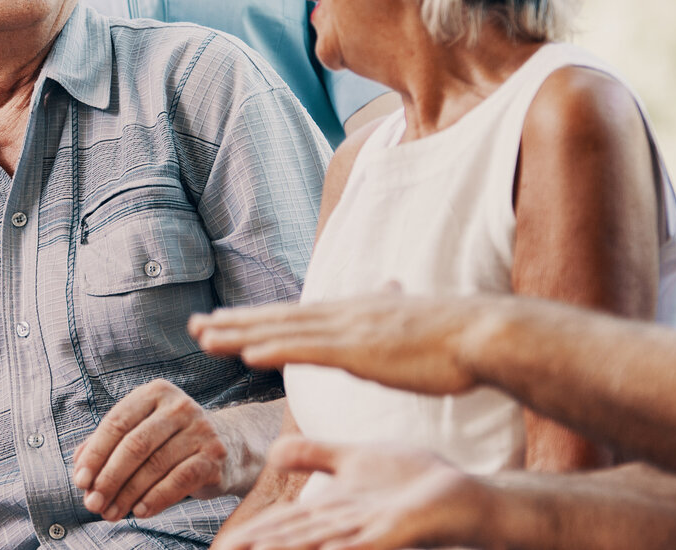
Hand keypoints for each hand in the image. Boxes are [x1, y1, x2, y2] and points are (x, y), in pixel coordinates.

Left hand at [73, 379, 245, 520]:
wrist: (229, 445)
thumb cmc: (171, 440)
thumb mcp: (140, 432)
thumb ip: (107, 443)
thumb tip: (78, 465)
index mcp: (155, 392)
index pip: (116, 423)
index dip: (95, 454)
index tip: (80, 481)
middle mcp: (180, 406)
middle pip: (135, 445)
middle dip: (109, 478)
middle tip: (92, 503)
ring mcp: (201, 430)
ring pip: (154, 466)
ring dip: (127, 495)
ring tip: (110, 514)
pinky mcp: (214, 456)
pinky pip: (179, 481)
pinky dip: (155, 499)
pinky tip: (139, 511)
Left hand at [188, 293, 509, 395]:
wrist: (483, 333)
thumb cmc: (454, 335)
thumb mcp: (412, 314)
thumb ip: (393, 303)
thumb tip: (389, 285)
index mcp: (353, 312)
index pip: (295, 316)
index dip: (256, 318)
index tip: (224, 321)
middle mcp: (343, 315)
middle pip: (277, 319)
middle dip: (233, 322)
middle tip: (192, 326)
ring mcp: (349, 330)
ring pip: (282, 332)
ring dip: (240, 335)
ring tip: (204, 339)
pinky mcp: (359, 350)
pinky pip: (307, 351)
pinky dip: (275, 350)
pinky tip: (247, 354)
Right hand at [214, 437, 492, 549]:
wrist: (468, 496)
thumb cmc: (416, 483)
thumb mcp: (354, 461)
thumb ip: (314, 456)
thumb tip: (274, 452)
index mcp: (332, 511)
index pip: (281, 523)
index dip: (249, 534)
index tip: (219, 546)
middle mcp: (344, 528)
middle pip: (292, 539)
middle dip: (258, 547)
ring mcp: (369, 532)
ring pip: (318, 543)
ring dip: (287, 549)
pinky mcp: (396, 530)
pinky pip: (362, 541)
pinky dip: (339, 546)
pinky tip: (323, 548)